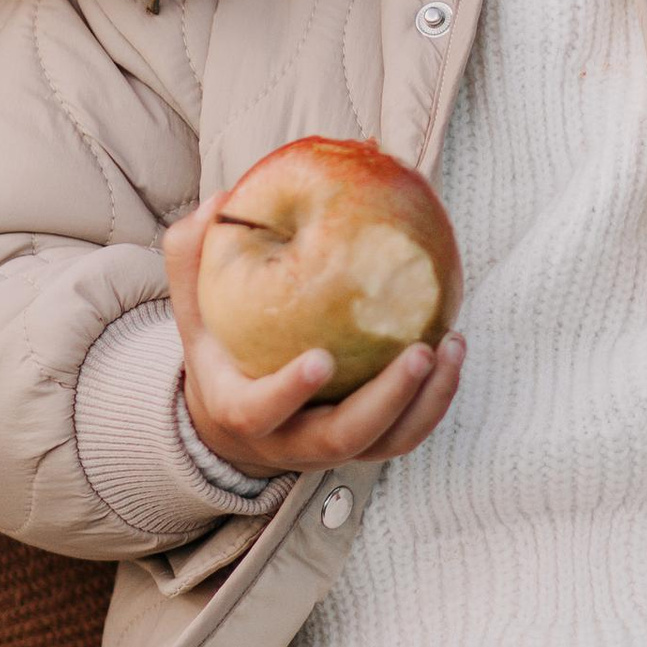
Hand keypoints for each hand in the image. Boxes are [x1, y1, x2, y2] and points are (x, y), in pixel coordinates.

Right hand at [164, 197, 465, 478]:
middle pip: (343, 437)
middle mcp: (289, 440)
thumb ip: (192, 256)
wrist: (236, 415)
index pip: (260, 413)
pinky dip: (437, 398)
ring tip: (451, 345)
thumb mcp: (194, 307)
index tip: (321, 358)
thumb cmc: (218, 346)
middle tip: (419, 352)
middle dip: (386, 400)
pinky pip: (408, 432)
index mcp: (240, 410)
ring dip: (426, 401)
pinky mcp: (366, 444)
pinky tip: (454, 345)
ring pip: (386, 443)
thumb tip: (220, 198)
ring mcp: (331, 448)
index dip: (289, 391)